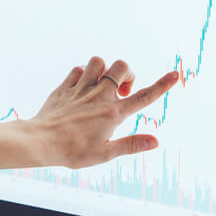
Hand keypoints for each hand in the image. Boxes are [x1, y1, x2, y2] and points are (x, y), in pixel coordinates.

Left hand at [29, 56, 178, 168]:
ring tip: (101, 86)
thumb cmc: (72, 151)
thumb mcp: (104, 153)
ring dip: (104, 70)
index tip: (175, 75)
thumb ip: (131, 145)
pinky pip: (78, 70)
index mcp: (113, 113)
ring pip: (98, 62)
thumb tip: (155, 142)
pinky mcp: (65, 87)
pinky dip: (83, 74)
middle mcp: (99, 96)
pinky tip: (82, 88)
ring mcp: (81, 89)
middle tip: (121, 91)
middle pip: (121, 67)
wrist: (40, 142)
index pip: (143, 97)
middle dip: (127, 73)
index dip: (162, 86)